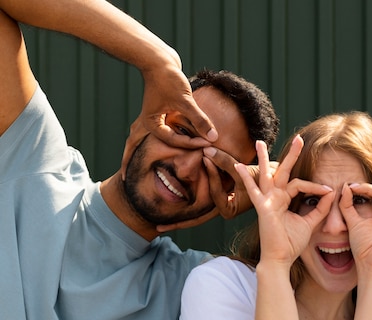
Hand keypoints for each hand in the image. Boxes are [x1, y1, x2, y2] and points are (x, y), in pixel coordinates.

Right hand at [121, 62, 216, 178]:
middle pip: (134, 146)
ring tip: (130, 166)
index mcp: (151, 123)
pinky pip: (154, 131)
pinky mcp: (158, 111)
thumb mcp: (185, 100)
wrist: (158, 58)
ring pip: (140, 139)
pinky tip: (154, 146)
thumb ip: (200, 120)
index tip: (207, 144)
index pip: (174, 141)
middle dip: (129, 161)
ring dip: (136, 151)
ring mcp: (151, 117)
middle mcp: (148, 122)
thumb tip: (213, 138)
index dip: (192, 144)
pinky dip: (152, 140)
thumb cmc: (168, 77)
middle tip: (126, 178)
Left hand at [155, 146, 279, 232]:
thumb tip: (206, 151)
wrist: (276, 183)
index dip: (208, 178)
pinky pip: (199, 204)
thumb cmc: (264, 178)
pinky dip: (187, 207)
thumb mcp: (245, 170)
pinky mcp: (217, 199)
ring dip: (180, 218)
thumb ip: (226, 162)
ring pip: (196, 213)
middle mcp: (222, 210)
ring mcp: (219, 206)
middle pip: (197, 218)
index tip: (203, 161)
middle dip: (178, 224)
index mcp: (229, 209)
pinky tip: (171, 208)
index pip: (212, 195)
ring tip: (160, 224)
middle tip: (158, 228)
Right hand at [235, 136, 333, 266]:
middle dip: (292, 155)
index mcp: (284, 200)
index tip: (329, 190)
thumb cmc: (292, 243)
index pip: (300, 184)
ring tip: (259, 142)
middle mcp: (275, 197)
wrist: (280, 259)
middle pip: (283, 171)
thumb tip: (331, 192)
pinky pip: (255, 191)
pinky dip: (247, 179)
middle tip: (299, 138)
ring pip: (267, 175)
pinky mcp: (263, 208)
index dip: (316, 186)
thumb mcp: (310, 222)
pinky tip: (239, 167)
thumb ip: (320, 208)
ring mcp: (267, 201)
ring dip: (265, 158)